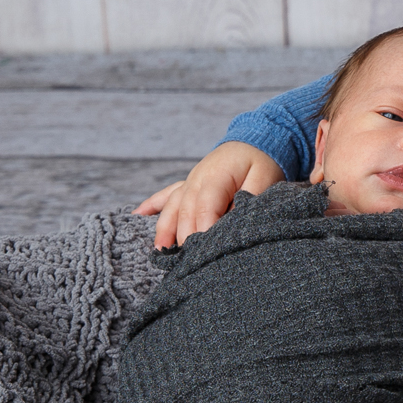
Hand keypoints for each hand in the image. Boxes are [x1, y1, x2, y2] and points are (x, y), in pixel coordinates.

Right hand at [134, 142, 284, 247]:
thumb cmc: (262, 161)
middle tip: (187, 263)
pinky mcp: (188, 184)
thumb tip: (235, 219)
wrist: (255, 139)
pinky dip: (152, 204)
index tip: (205, 252)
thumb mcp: (265, 178)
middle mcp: (197, 179)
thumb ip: (251, 198)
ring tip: (159, 250)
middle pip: (185, 212)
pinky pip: (166, 194)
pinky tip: (137, 214)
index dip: (204, 230)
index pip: (205, 208)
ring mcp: (190, 181)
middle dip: (184, 238)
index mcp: (216, 177)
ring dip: (164, 228)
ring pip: (172, 206)